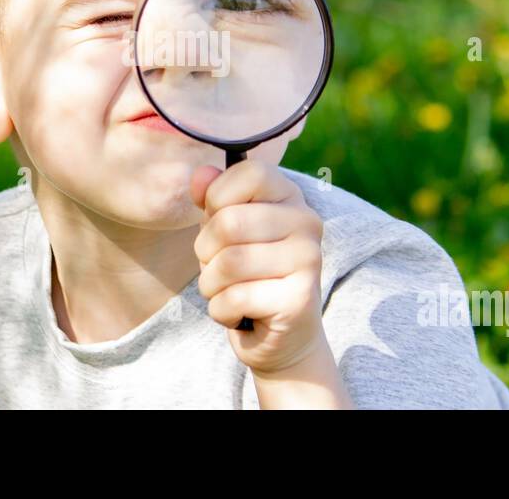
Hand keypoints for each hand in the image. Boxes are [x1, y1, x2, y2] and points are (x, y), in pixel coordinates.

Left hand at [190, 159, 326, 374]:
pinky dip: (221, 310)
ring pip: (229, 262)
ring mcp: (308, 260)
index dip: (218, 197)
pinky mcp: (299, 299)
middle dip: (205, 250)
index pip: (251, 172)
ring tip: (225, 290)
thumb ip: (213, 199)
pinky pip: (235, 298)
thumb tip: (200, 174)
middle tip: (217, 267)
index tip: (219, 221)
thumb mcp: (224, 230)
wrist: (283, 336)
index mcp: (290, 196)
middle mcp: (307, 222)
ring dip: (211, 284)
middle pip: (229, 222)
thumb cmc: (248, 273)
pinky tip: (237, 313)